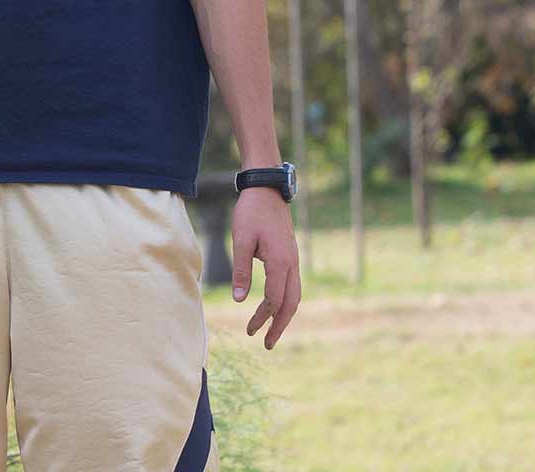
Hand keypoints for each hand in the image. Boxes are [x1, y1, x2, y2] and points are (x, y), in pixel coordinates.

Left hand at [231, 187, 300, 348]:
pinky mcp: (290, 256)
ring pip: (294, 295)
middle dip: (280, 326)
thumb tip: (240, 300)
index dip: (263, 317)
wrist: (267, 190)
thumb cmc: (251, 213)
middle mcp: (292, 264)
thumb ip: (240, 270)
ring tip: (272, 331)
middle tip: (267, 344)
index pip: (275, 299)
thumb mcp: (241, 240)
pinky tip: (274, 307)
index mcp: (280, 261)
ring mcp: (294, 260)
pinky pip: (292, 285)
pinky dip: (286, 301)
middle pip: (291, 303)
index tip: (250, 330)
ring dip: (284, 315)